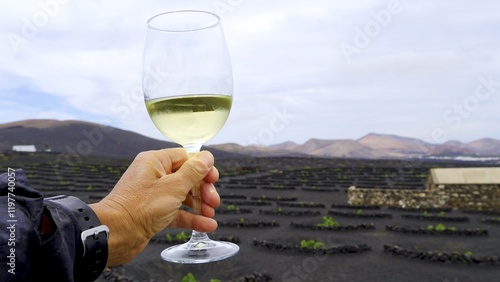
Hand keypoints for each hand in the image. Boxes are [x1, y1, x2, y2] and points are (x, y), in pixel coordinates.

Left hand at [89, 148, 220, 265]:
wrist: (116, 234)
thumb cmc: (139, 207)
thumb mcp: (173, 187)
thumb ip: (193, 171)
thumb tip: (207, 157)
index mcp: (155, 162)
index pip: (185, 157)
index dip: (202, 167)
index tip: (213, 179)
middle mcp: (154, 176)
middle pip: (187, 177)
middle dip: (203, 189)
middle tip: (213, 200)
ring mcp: (154, 195)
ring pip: (184, 195)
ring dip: (200, 204)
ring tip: (210, 214)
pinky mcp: (155, 213)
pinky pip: (177, 212)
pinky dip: (192, 218)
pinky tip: (206, 225)